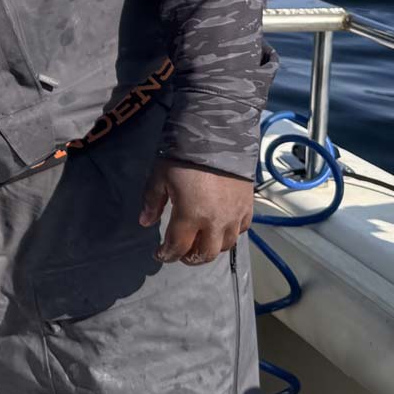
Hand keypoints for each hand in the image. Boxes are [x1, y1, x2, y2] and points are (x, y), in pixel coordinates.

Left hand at [140, 157, 254, 264]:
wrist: (219, 136)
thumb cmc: (184, 156)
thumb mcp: (160, 176)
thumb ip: (152, 202)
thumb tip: (145, 222)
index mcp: (190, 216)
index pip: (178, 246)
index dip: (167, 254)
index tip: (159, 254)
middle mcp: (215, 222)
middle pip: (205, 254)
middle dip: (190, 258)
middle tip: (181, 253)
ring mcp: (235, 216)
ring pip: (226, 245)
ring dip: (211, 248)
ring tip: (200, 243)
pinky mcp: (248, 206)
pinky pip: (241, 230)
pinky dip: (230, 234)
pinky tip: (221, 228)